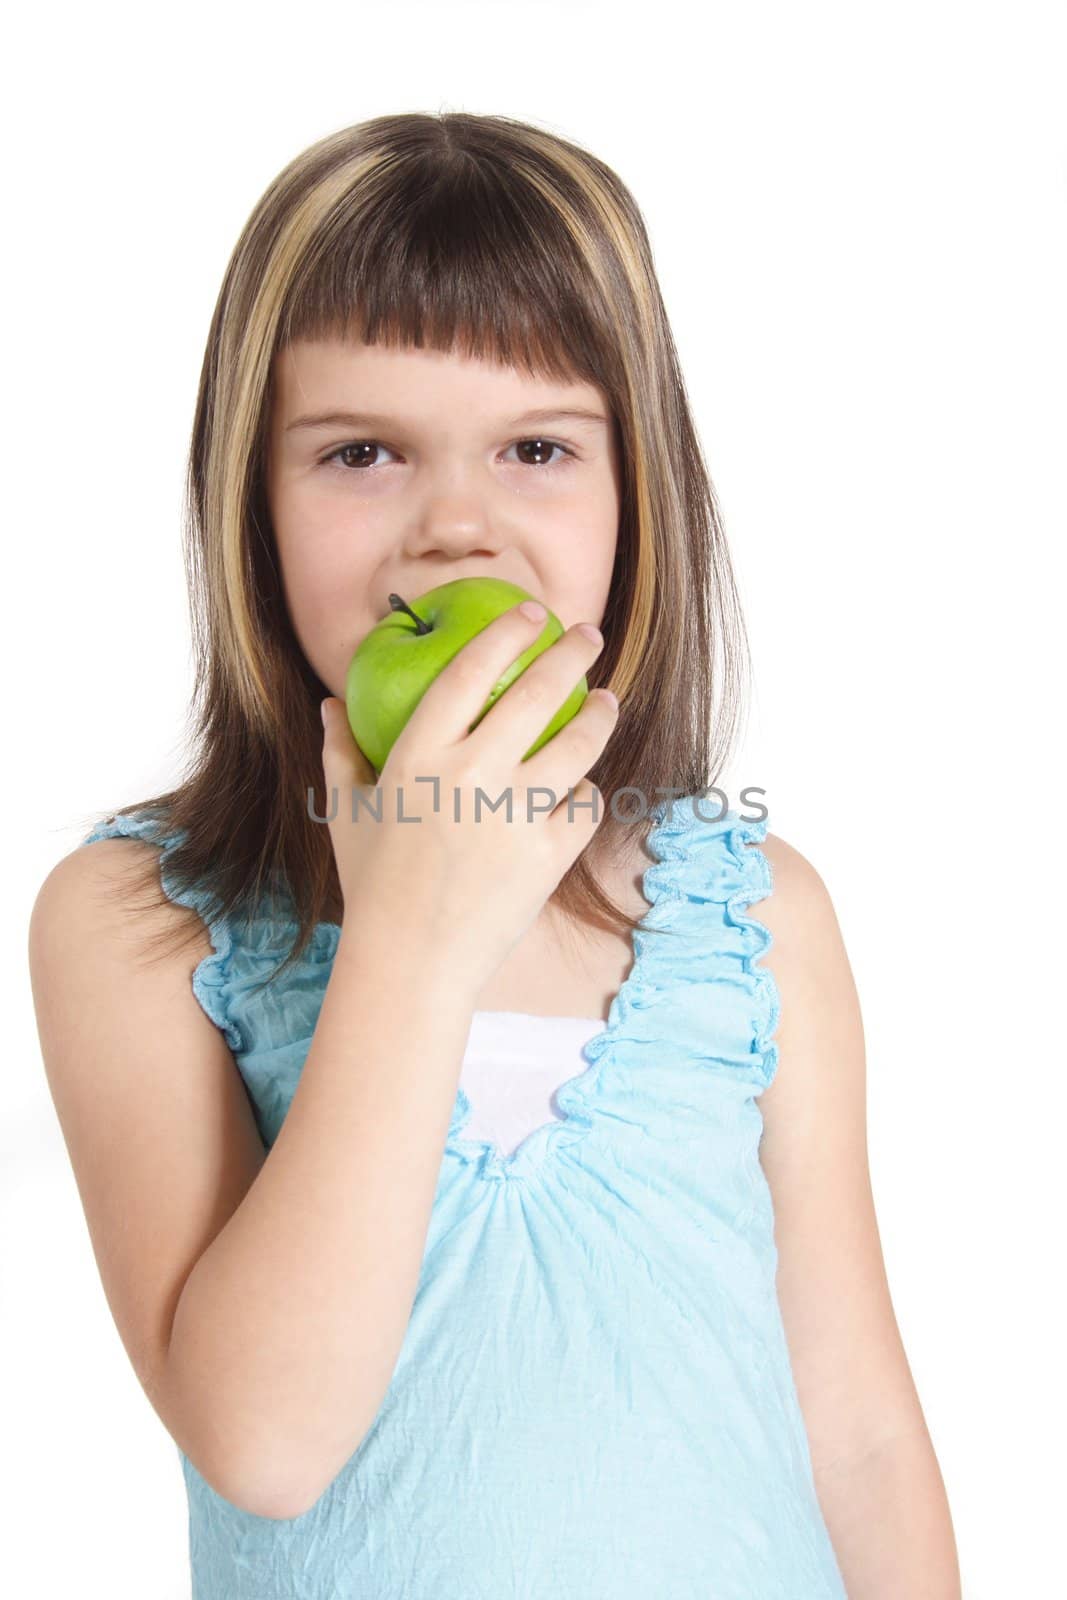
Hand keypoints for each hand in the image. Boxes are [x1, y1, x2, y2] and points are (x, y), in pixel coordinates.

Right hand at [319, 603, 617, 994]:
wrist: (411, 963)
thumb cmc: (373, 886)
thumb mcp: (347, 814)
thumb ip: (340, 753)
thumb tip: (330, 704)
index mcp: (418, 756)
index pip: (469, 671)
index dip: (505, 633)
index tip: (530, 613)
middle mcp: (470, 776)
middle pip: (536, 693)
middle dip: (572, 653)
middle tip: (588, 636)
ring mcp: (514, 816)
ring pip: (577, 744)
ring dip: (599, 715)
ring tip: (605, 702)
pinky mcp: (547, 855)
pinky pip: (584, 805)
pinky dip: (587, 792)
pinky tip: (583, 784)